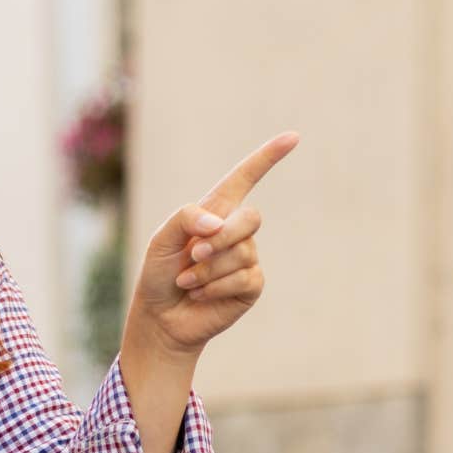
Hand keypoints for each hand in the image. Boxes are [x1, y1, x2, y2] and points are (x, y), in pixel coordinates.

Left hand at [130, 132, 298, 354]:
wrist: (161, 316)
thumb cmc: (159, 273)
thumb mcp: (160, 240)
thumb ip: (184, 219)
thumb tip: (218, 222)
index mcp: (215, 211)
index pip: (245, 178)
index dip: (268, 157)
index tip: (293, 137)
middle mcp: (235, 232)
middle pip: (251, 219)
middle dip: (221, 238)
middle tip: (193, 254)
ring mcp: (246, 258)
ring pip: (242, 253)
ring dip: (208, 269)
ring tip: (187, 281)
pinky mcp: (251, 285)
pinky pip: (244, 279)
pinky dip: (215, 287)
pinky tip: (200, 294)